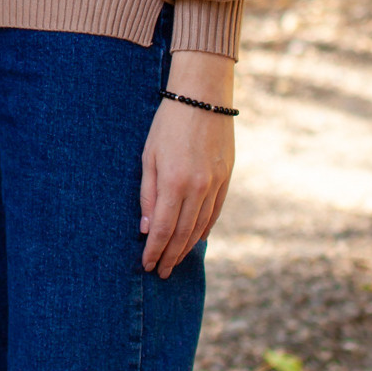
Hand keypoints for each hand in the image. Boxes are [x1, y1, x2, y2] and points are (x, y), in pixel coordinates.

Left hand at [138, 59, 235, 274]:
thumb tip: (145, 228)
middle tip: (161, 272)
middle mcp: (197, 188)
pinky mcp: (226, 178)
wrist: (202, 97)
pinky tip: (196, 240)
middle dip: (169, 256)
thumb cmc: (168, 124)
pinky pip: (215, 213)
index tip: (147, 265)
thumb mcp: (148, 156)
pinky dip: (205, 230)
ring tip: (175, 261)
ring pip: (200, 227)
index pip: (161, 228)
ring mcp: (215, 184)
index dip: (153, 250)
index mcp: (173, 182)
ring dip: (186, 248)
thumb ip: (147, 193)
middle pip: (181, 234)